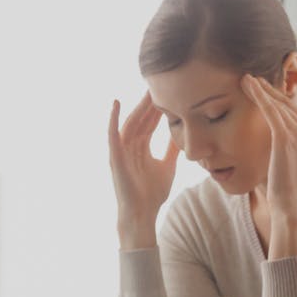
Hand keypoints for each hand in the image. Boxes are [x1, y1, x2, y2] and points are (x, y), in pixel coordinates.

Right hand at [108, 92, 179, 248]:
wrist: (143, 213)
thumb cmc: (152, 193)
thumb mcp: (168, 165)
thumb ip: (172, 149)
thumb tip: (184, 134)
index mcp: (141, 147)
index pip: (151, 122)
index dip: (159, 107)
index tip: (169, 90)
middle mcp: (130, 145)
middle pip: (141, 119)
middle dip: (150, 102)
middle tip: (160, 82)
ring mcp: (121, 150)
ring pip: (130, 122)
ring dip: (138, 106)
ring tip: (147, 90)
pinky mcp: (114, 157)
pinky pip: (112, 134)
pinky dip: (112, 118)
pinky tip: (115, 103)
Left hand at [241, 74, 296, 259]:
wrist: (293, 208)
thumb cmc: (290, 191)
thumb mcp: (296, 163)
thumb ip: (293, 146)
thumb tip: (281, 140)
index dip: (281, 96)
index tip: (267, 86)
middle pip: (288, 102)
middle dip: (270, 89)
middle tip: (253, 77)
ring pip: (278, 103)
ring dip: (260, 89)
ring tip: (246, 79)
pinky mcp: (286, 136)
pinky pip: (270, 110)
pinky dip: (258, 95)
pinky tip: (248, 85)